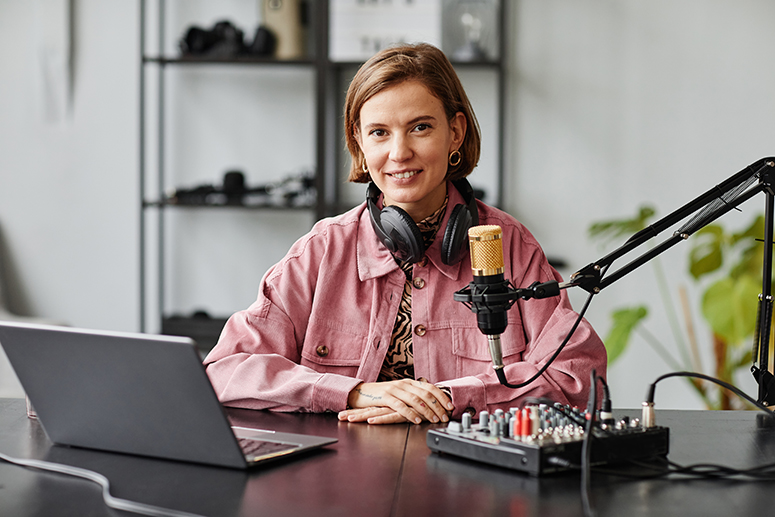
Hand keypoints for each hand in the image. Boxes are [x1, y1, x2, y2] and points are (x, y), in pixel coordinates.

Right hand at [339, 379, 453, 424]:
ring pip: (415, 399)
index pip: (430, 387)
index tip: (450, 406)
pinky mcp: (385, 397)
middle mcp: (403, 384)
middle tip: (444, 417)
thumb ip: (414, 396)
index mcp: (409, 382)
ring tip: (434, 420)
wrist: (361, 393)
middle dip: (438, 406)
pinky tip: (417, 420)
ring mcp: (394, 390)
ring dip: (428, 411)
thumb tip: (433, 405)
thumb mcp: (400, 393)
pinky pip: (400, 406)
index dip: (442, 396)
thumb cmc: (382, 396)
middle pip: (425, 394)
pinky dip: (410, 413)